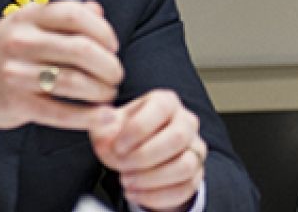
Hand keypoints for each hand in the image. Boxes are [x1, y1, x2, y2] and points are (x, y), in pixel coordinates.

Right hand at [0, 0, 123, 149]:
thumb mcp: (23, 25)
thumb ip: (61, 17)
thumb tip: (97, 11)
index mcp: (26, 17)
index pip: (74, 14)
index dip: (103, 30)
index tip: (113, 46)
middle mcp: (21, 41)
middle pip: (81, 49)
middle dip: (109, 65)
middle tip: (116, 74)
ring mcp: (17, 73)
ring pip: (74, 81)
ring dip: (101, 90)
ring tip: (108, 94)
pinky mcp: (17, 103)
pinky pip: (61, 112)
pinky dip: (87, 117)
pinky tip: (102, 117)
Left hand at [89, 89, 205, 211]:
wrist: (137, 156)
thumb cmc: (125, 136)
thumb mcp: (109, 126)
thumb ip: (102, 125)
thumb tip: (103, 122)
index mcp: (166, 102)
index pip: (160, 108)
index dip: (138, 129)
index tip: (118, 146)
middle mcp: (186, 122)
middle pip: (177, 138)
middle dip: (144, 157)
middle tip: (122, 166)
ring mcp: (194, 149)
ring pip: (184, 166)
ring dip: (151, 179)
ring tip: (127, 181)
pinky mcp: (195, 174)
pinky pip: (184, 189)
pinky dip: (156, 196)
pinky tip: (136, 194)